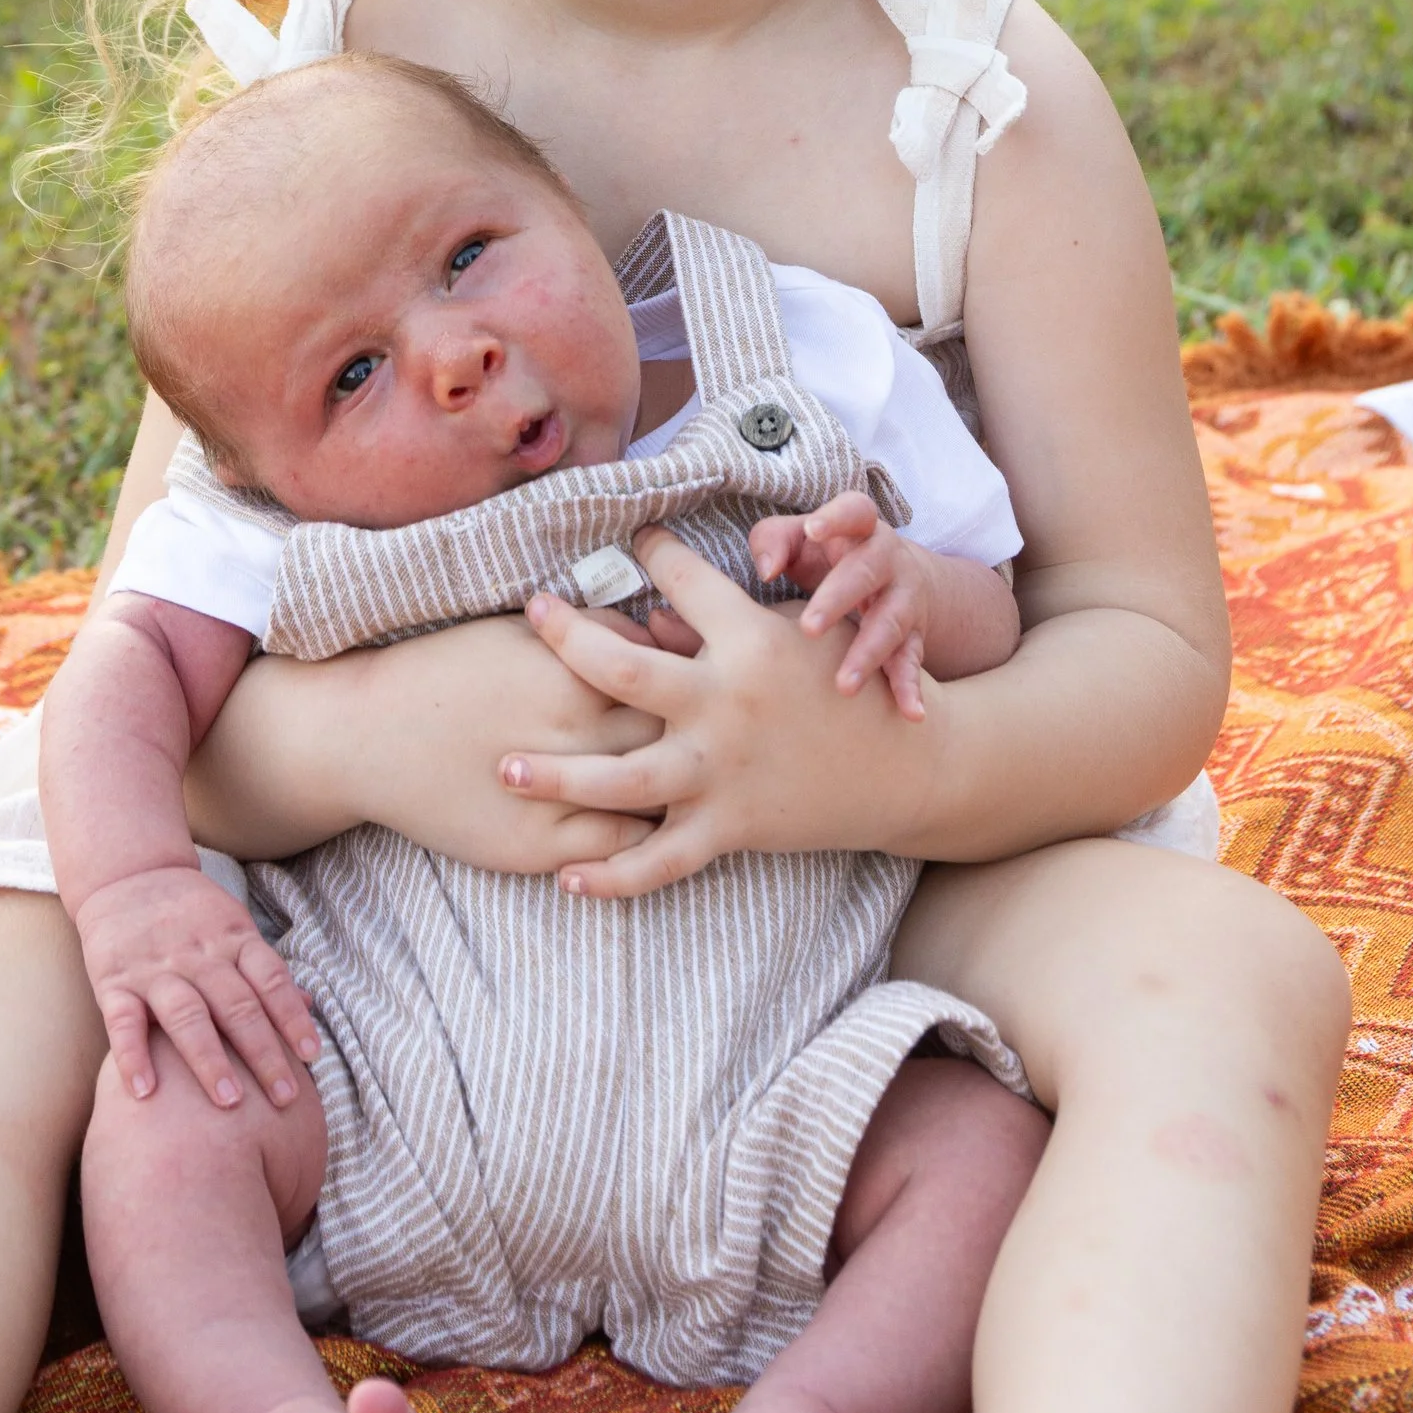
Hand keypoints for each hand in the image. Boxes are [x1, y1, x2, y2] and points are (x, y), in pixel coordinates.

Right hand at [73, 863, 320, 1110]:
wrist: (126, 873)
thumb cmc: (190, 912)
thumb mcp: (233, 927)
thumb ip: (263, 969)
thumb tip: (309, 1005)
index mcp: (233, 939)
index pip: (269, 979)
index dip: (292, 1016)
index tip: (311, 1055)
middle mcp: (198, 955)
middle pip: (236, 1005)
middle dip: (263, 1053)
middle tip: (285, 1096)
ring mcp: (155, 969)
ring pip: (187, 1016)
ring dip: (210, 1060)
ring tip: (229, 1102)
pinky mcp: (114, 982)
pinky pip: (123, 1022)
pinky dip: (132, 1057)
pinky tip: (145, 1092)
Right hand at [188, 618, 664, 874]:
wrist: (366, 735)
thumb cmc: (446, 671)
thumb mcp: (519, 633)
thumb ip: (590, 635)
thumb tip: (653, 634)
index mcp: (569, 676)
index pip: (664, 674)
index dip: (687, 675)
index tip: (697, 674)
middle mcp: (570, 738)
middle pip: (670, 736)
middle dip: (697, 732)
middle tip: (716, 728)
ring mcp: (555, 800)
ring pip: (655, 798)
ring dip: (681, 787)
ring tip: (695, 775)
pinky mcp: (535, 847)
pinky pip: (616, 849)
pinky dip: (643, 836)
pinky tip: (655, 820)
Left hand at [502, 527, 948, 898]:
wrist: (907, 768)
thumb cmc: (850, 687)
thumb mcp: (797, 638)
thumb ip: (719, 625)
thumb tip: (643, 614)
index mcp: (748, 642)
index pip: (681, 578)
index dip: (649, 549)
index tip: (622, 538)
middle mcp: (726, 704)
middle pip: (623, 671)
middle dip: (567, 641)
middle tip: (531, 616)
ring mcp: (723, 771)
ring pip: (622, 780)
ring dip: (558, 776)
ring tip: (505, 766)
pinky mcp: (730, 827)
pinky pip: (658, 862)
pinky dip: (611, 875)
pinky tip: (565, 873)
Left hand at [749, 491, 939, 717]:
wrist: (895, 579)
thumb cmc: (827, 557)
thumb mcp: (801, 541)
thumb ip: (774, 540)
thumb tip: (765, 569)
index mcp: (860, 528)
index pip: (854, 511)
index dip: (836, 518)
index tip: (813, 529)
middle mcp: (888, 559)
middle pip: (867, 572)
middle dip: (839, 598)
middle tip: (809, 628)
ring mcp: (905, 599)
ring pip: (891, 622)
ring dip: (869, 653)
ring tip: (844, 685)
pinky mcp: (914, 635)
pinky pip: (912, 661)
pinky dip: (911, 687)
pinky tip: (911, 713)